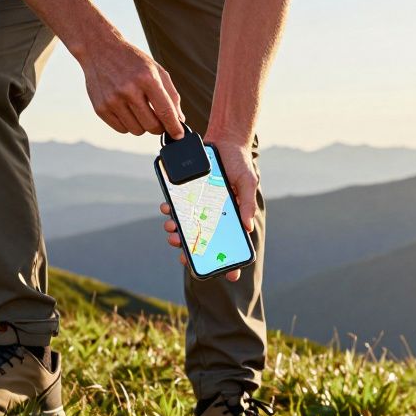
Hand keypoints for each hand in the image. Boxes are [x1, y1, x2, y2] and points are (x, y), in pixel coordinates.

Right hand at [76, 34, 184, 138]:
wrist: (99, 49)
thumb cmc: (132, 60)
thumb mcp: (156, 70)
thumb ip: (171, 94)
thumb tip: (179, 120)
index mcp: (147, 78)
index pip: (165, 112)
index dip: (174, 128)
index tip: (178, 135)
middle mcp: (129, 90)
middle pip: (152, 126)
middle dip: (159, 127)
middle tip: (158, 119)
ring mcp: (113, 100)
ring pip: (137, 131)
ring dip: (142, 125)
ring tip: (139, 109)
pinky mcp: (101, 108)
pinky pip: (122, 129)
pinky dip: (128, 124)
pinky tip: (126, 109)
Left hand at [158, 136, 257, 282]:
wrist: (222, 140)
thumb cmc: (239, 163)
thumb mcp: (247, 181)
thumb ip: (247, 203)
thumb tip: (247, 227)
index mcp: (233, 217)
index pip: (232, 244)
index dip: (231, 262)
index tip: (228, 276)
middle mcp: (217, 215)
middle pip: (205, 241)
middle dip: (193, 250)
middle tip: (183, 254)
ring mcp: (202, 206)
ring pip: (188, 227)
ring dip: (177, 233)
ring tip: (171, 230)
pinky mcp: (189, 195)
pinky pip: (178, 208)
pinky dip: (171, 211)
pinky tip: (167, 208)